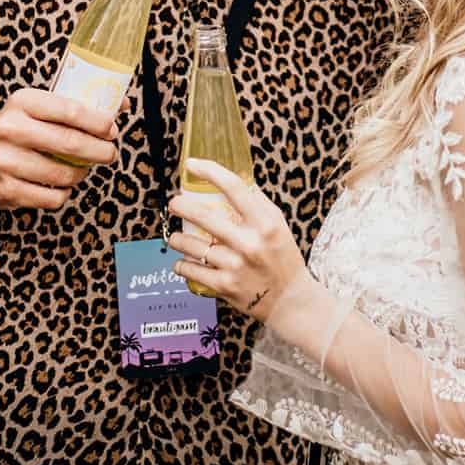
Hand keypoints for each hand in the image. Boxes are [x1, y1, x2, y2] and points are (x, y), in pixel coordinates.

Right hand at [0, 87, 117, 210]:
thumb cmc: (15, 129)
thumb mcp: (36, 107)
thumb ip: (75, 105)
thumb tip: (122, 103)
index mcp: (22, 102)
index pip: (71, 110)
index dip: (99, 122)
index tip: (112, 129)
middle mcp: (11, 129)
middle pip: (71, 143)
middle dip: (100, 151)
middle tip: (110, 153)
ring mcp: (6, 162)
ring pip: (64, 174)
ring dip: (82, 173)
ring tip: (83, 168)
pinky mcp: (6, 191)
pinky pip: (52, 198)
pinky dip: (64, 192)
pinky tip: (61, 184)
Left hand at [167, 159, 305, 323]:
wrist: (290, 300)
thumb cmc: (283, 256)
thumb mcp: (278, 224)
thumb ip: (257, 202)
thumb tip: (234, 180)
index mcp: (265, 223)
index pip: (234, 188)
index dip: (209, 171)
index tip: (191, 164)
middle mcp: (250, 243)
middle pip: (205, 216)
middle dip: (182, 206)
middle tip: (174, 203)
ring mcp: (236, 266)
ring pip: (192, 246)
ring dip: (178, 239)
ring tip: (176, 236)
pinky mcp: (225, 286)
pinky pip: (192, 271)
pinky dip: (182, 265)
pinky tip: (181, 261)